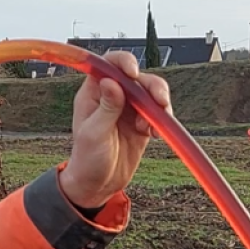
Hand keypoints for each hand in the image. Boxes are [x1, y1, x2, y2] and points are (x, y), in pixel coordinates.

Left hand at [59, 51, 172, 209]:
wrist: (98, 185)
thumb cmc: (87, 160)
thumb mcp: (94, 135)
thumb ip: (106, 108)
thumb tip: (112, 82)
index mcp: (94, 93)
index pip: (109, 65)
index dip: (123, 62)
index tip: (133, 73)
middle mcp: (113, 96)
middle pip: (137, 77)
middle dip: (151, 86)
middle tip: (159, 101)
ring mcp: (129, 110)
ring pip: (151, 93)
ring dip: (160, 103)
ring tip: (157, 122)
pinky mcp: (142, 124)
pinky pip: (157, 114)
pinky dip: (161, 120)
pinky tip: (156, 134)